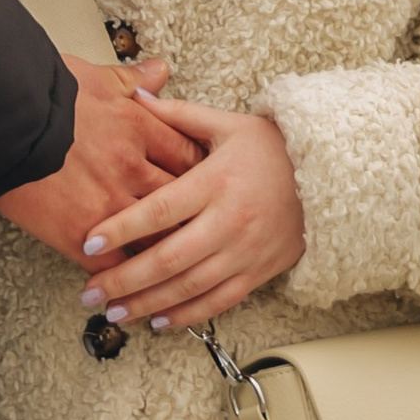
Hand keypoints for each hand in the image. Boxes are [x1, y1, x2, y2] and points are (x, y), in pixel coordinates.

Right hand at [0, 57, 202, 264]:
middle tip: (205, 234)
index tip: (209, 185)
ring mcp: (110, 205)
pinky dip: (123, 280)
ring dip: (166, 257)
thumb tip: (160, 71)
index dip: (202, 174)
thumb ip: (134, 81)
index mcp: (139, 129)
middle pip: (181, 202)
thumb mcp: (96, 77)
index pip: (188, 157)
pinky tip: (128, 290)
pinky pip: (114, 266)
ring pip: (155, 240)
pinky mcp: (81, 234)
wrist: (3, 121)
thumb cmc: (44, 95)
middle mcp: (133, 169)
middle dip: (194, 219)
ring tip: (175, 273)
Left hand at [78, 97, 304, 326]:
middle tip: (90, 292)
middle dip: (125, 279)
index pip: (159, 210)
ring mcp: (243, 252)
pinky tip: (158, 322)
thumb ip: (178, 115)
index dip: (122, 227)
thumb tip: (136, 97)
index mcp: (214, 182)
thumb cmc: (273, 147)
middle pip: (168, 259)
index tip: (89, 241)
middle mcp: (227, 222)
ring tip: (114, 314)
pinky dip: (187, 315)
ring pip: (189, 288)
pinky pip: (218, 302)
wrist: (330, 176)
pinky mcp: (257, 273)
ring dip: (148, 304)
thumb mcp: (226, 123)